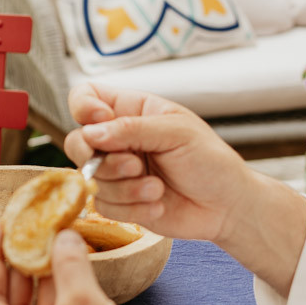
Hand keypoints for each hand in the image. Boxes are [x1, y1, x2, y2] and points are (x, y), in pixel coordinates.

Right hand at [66, 84, 305, 293]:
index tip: (102, 120)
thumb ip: (131, 129)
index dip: (83, 107)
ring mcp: (117, 172)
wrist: (227, 206)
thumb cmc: (210, 160)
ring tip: (158, 188)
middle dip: (104, 160)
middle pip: (78, 143)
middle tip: (135, 165)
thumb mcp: (176, 132)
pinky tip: (158, 203)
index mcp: (131, 110)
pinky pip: (103, 206)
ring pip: (90, 179)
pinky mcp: (121, 202)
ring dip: (125, 188)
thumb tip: (90, 133)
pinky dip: (131, 208)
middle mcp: (118, 140)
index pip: (85, 96)